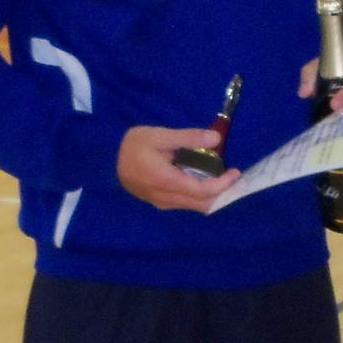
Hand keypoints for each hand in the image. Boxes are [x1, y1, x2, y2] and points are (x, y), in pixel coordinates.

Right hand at [116, 125, 238, 211]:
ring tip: (222, 176)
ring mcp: (162, 204)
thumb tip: (216, 139)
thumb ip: (188, 138)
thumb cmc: (133, 145)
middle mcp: (166, 199)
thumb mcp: (160, 135)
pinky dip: (200, 195)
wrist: (106, 159)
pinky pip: (186, 204)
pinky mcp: (160, 203)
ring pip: (195, 206)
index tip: (235, 172)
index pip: (202, 191)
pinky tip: (204, 179)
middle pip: (202, 204)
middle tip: (234, 176)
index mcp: (166, 182)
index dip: (223, 184)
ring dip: (212, 195)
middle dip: (222, 193)